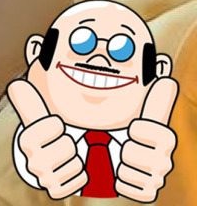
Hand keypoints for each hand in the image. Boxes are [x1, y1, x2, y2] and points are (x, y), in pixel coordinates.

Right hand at [8, 79, 87, 197]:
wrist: (44, 166)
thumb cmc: (45, 138)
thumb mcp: (37, 120)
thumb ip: (29, 101)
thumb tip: (17, 84)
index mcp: (26, 140)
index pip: (54, 125)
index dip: (57, 125)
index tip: (53, 127)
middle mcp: (32, 161)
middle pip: (68, 146)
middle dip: (69, 143)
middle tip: (61, 144)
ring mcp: (44, 178)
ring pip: (76, 165)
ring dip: (76, 160)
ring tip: (67, 158)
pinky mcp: (56, 190)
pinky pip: (78, 182)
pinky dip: (80, 176)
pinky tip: (70, 170)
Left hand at [116, 77, 177, 202]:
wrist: (105, 155)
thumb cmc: (122, 133)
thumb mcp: (136, 114)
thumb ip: (152, 100)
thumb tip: (168, 80)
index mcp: (165, 139)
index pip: (163, 137)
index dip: (143, 132)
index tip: (133, 128)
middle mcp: (165, 160)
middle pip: (144, 158)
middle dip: (127, 151)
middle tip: (123, 146)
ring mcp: (157, 178)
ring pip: (136, 175)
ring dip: (122, 167)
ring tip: (120, 160)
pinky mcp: (147, 192)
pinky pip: (137, 192)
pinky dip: (123, 184)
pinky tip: (119, 174)